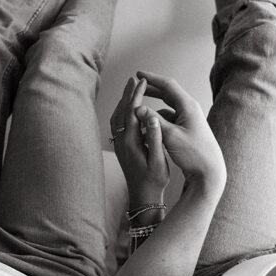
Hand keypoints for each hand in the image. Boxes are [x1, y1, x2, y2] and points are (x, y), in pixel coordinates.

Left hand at [110, 76, 169, 200]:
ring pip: (117, 117)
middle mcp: (122, 142)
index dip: (137, 95)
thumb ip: (155, 139)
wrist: (143, 196)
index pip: (133, 112)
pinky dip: (121, 112)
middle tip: (133, 79)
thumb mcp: (159, 161)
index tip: (143, 82)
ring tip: (130, 90)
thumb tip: (152, 118)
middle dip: (127, 94)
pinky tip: (127, 110)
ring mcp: (119, 145)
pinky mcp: (120, 148)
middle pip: (121, 111)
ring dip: (123, 102)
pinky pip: (117, 125)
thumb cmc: (154, 180)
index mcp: (132, 142)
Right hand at [135, 71, 225, 185]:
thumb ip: (153, 121)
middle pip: (167, 94)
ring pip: (167, 108)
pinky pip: (169, 120)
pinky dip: (158, 121)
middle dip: (151, 89)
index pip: (167, 85)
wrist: (209, 171)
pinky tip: (148, 128)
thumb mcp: (170, 136)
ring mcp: (189, 119)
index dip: (151, 78)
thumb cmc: (193, 154)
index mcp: (188, 106)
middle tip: (136, 86)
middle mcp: (190, 109)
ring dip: (153, 109)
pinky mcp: (187, 130)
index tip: (137, 74)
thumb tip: (137, 108)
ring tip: (137, 110)